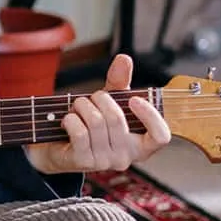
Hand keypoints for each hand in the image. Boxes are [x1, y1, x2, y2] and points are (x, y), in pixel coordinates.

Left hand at [24, 54, 170, 174]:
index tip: (134, 99)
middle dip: (99, 99)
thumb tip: (124, 58)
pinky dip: (70, 118)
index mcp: (140, 144)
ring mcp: (106, 162)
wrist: (59, 144)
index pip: (161, 136)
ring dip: (82, 106)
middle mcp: (126, 157)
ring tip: (77, 107)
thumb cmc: (90, 123)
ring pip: (96, 122)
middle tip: (90, 99)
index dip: (151, 116)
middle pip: (117, 118)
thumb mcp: (108, 102)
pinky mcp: (85, 162)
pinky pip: (80, 131)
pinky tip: (68, 120)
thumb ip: (119, 81)